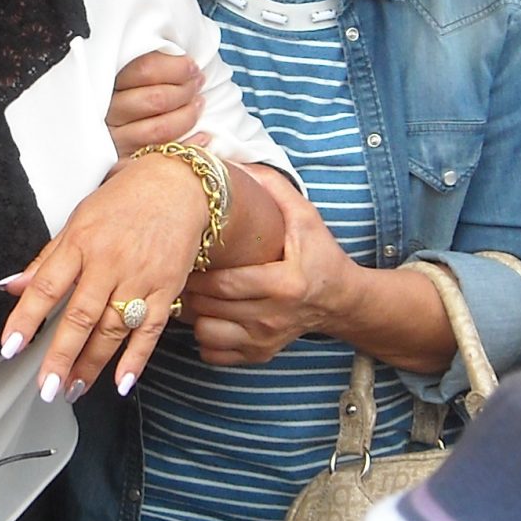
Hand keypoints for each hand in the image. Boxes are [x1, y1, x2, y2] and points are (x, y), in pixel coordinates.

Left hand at [0, 152, 210, 403]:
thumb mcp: (77, 220)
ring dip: (92, 364)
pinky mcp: (167, 289)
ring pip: (113, 329)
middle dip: (61, 356)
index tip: (11, 347)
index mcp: (81, 242)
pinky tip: (121, 382)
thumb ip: (45, 260)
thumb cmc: (122, 203)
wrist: (177, 186)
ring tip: (72, 389)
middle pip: (81, 316)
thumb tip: (9, 287)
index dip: (26, 318)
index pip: (47, 286)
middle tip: (45, 388)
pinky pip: (150, 331)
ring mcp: (141, 277)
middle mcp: (110, 262)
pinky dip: (136, 359)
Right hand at [107, 48, 203, 152]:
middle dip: (185, 90)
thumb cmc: (127, 103)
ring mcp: (116, 141)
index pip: (144, 70)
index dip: (175, 67)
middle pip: (155, 99)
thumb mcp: (126, 81)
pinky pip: (161, 157)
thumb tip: (183, 61)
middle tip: (198, 83)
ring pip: (160, 128)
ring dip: (188, 115)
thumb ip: (148, 69)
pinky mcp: (123, 166)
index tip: (191, 66)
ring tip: (199, 105)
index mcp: (108, 86)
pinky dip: (189, 146)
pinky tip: (203, 137)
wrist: (97, 149)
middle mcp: (108, 113)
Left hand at [181, 191, 346, 365]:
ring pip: (205, 333)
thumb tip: (237, 164)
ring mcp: (265, 340)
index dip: (198, 271)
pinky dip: (204, 336)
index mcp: (284, 284)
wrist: (340, 300)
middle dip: (189, 288)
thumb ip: (275, 190)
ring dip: (193, 314)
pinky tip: (209, 314)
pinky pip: (213, 353)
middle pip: (210, 308)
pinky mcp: (259, 355)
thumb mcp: (306, 218)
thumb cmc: (320, 256)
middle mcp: (273, 317)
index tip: (185, 254)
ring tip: (194, 292)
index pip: (225, 283)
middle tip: (180, 269)